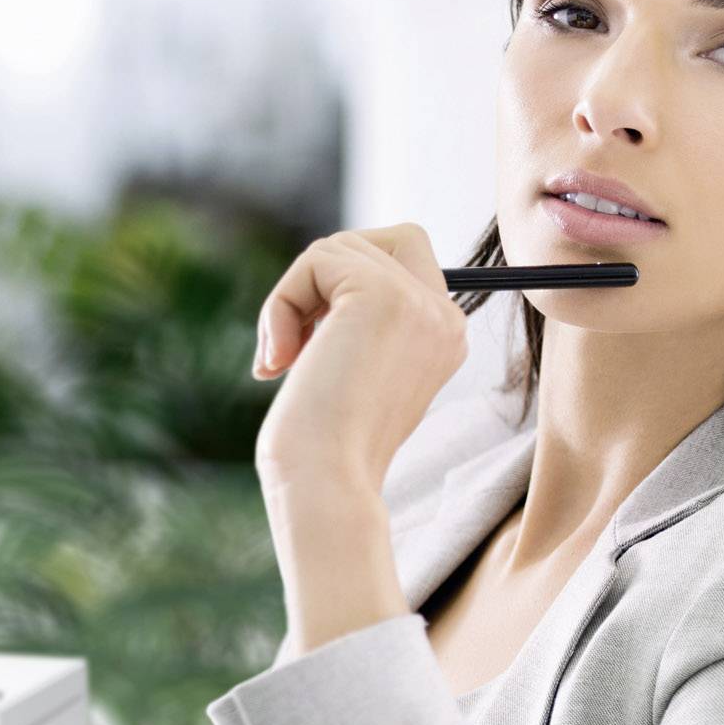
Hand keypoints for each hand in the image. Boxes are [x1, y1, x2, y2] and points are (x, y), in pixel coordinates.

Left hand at [252, 224, 469, 494]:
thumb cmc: (325, 447)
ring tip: (282, 358)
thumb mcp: (355, 371)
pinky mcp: (381, 294)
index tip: (314, 348)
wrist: (325, 484)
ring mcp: (420, 302)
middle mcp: (445, 316)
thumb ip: (359, 320)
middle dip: (321, 279)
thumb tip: (327, 266)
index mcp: (445, 336)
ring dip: (291, 298)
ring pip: (338, 248)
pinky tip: (278, 360)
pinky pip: (316, 259)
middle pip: (377, 240)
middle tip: (296, 345)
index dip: (346, 284)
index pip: (404, 257)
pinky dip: (282, 301)